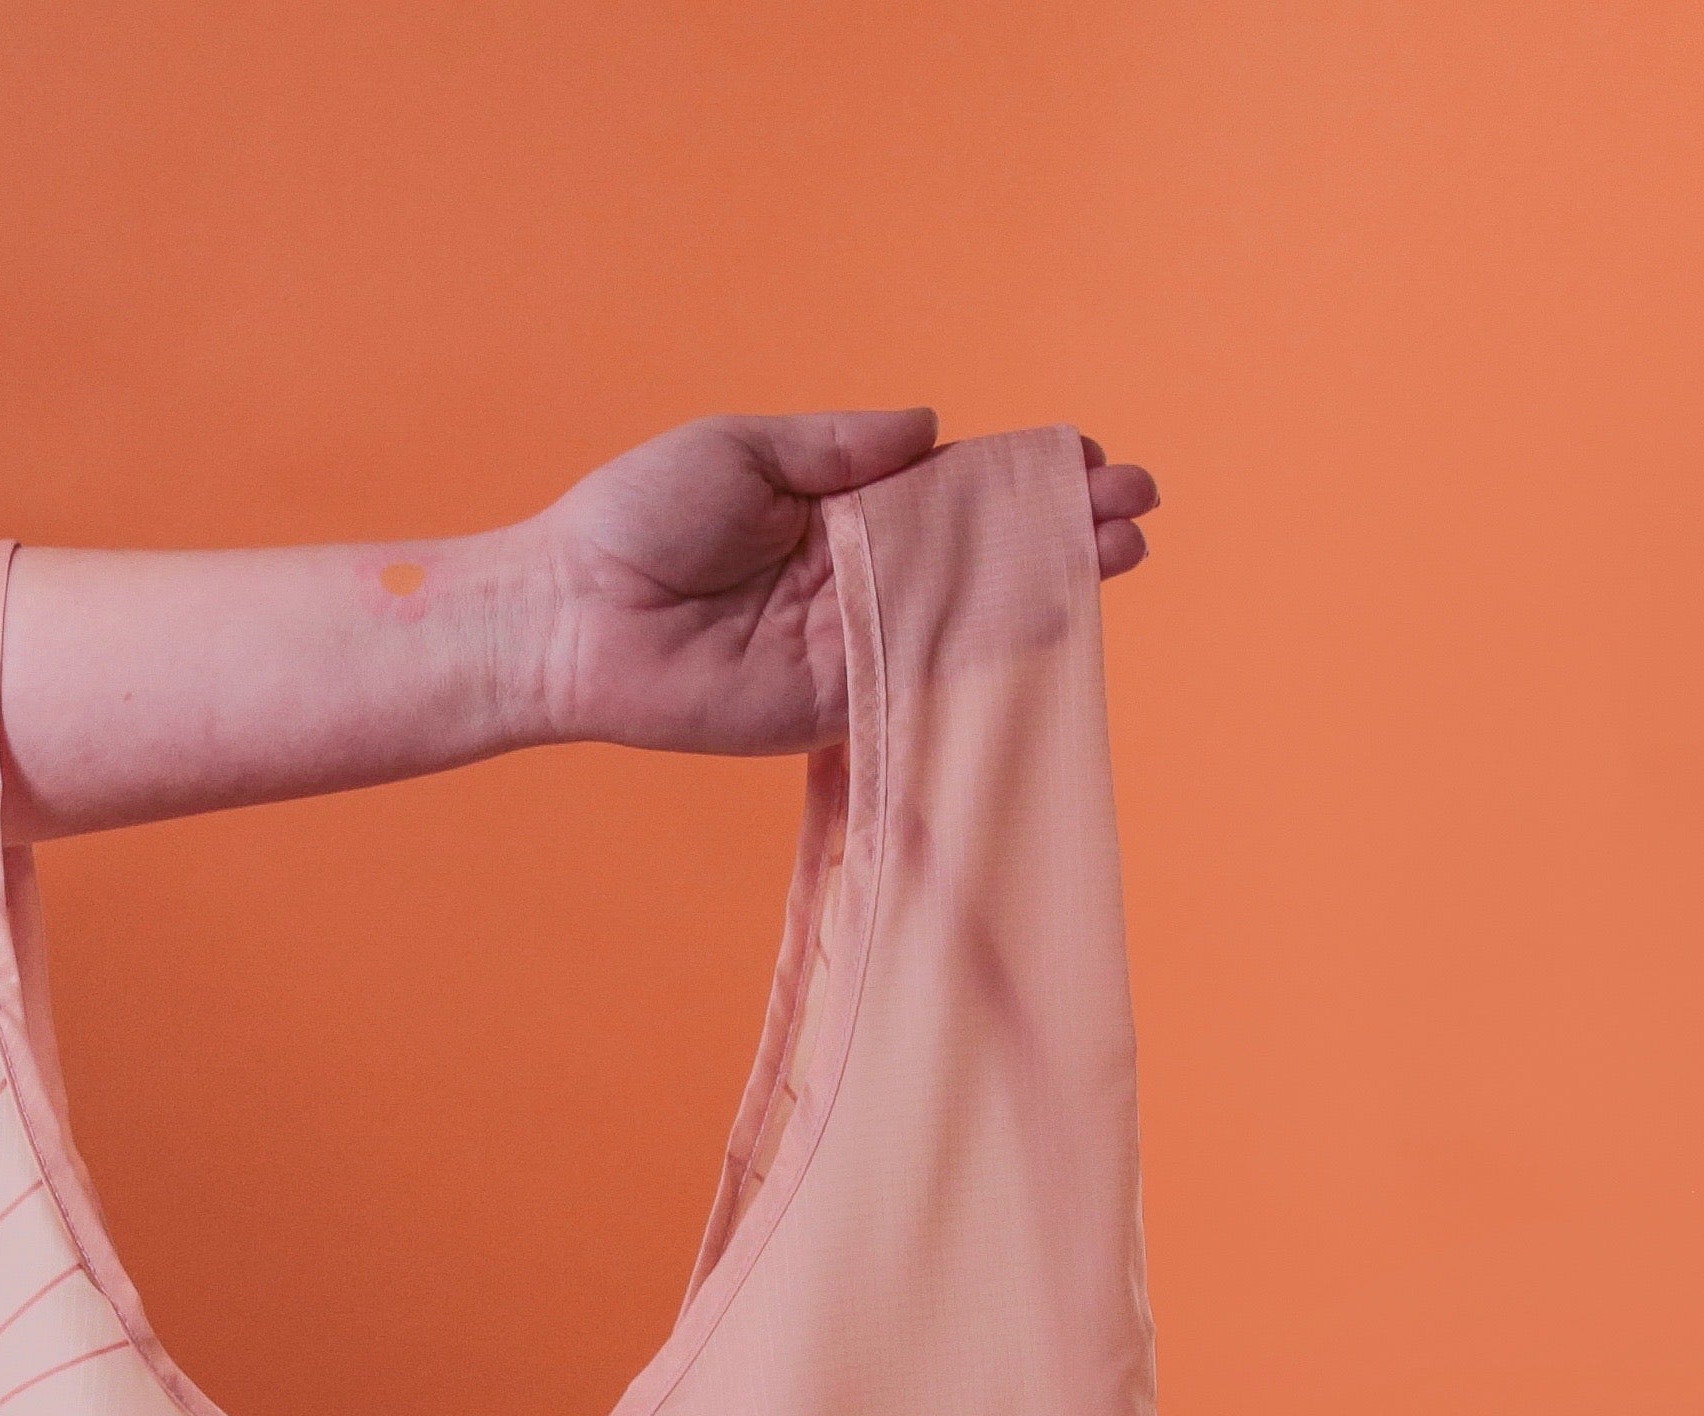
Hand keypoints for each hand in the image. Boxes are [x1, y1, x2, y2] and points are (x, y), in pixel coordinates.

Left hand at [516, 412, 1159, 754]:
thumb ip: (839, 446)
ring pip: (964, 611)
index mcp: (836, 508)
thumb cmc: (635, 520)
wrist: (569, 613)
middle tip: (1135, 506)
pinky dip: (984, 646)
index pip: (950, 489)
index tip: (1087, 457)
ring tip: (1122, 550)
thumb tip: (931, 427)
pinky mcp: (829, 700)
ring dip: (1045, 584)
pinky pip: (918, 671)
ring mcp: (848, 643)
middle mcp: (854, 578)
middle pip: (977, 551)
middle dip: (1056, 528)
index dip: (1019, 474)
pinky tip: (1050, 615)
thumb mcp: (743, 450)